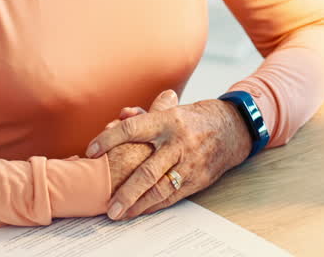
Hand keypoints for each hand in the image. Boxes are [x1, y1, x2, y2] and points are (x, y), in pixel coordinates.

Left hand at [86, 98, 251, 220]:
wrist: (232, 128)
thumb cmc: (193, 119)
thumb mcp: (170, 110)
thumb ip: (143, 115)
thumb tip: (119, 116)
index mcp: (168, 120)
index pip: (133, 128)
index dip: (109, 139)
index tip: (90, 151)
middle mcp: (178, 142)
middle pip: (147, 170)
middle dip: (126, 191)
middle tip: (108, 205)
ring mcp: (190, 163)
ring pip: (160, 189)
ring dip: (138, 204)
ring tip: (120, 214)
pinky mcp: (198, 179)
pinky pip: (173, 196)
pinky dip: (154, 205)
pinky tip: (139, 211)